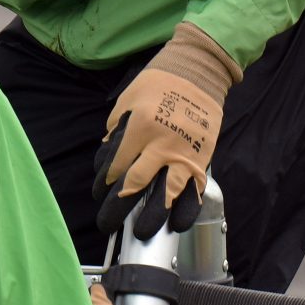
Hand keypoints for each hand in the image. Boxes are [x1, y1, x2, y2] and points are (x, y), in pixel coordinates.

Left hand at [93, 23, 240, 240]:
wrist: (197, 71)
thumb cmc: (157, 84)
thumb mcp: (126, 101)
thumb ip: (116, 131)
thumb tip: (108, 159)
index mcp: (139, 128)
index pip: (116, 166)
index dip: (105, 184)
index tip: (101, 192)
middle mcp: (161, 144)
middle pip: (135, 185)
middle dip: (118, 208)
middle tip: (108, 224)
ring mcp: (184, 153)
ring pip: (167, 194)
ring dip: (152, 217)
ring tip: (142, 232)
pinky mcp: (202, 157)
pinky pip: (195, 190)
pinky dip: (186, 209)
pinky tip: (177, 224)